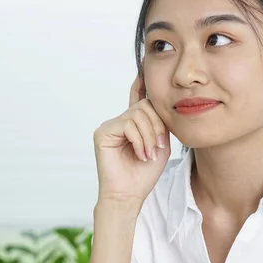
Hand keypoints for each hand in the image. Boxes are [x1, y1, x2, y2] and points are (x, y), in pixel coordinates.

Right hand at [93, 75, 170, 208]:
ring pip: (138, 115)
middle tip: (159, 147)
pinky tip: (141, 155)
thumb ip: (159, 124)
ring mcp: (109, 126)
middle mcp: (119, 122)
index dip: (140, 84)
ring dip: (150, 136)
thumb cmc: (143, 174)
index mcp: (132, 124)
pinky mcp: (103, 133)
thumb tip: (158, 103)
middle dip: (157, 126)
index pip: (136, 99)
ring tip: (149, 154)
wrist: (129, 194)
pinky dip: (140, 140)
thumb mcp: (159, 144)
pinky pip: (128, 125)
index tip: (144, 68)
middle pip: (145, 106)